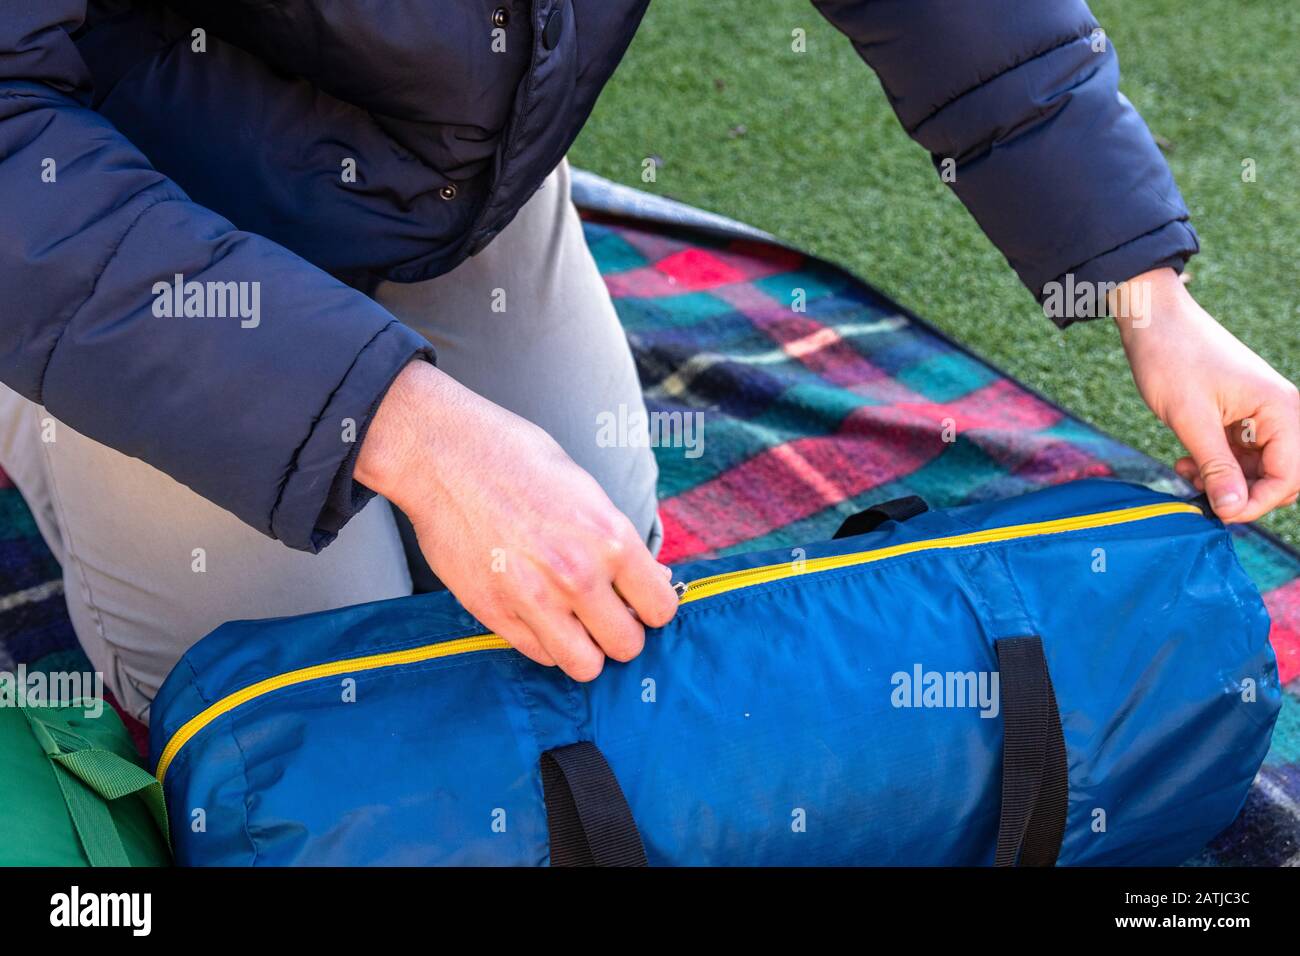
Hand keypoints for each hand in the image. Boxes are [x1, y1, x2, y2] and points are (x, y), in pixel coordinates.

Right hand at [356, 361, 677, 679]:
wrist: (445, 456)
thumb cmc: (517, 461)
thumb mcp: (586, 491)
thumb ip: (618, 543)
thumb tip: (654, 581)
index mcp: (610, 538)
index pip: (660, 608)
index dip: (651, 608)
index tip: (638, 602)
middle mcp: (578, 576)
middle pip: (627, 645)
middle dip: (620, 633)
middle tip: (605, 615)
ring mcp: (534, 600)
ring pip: (584, 666)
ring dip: (584, 649)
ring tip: (573, 624)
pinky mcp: (494, 613)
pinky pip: (538, 655)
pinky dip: (544, 642)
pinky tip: (537, 614)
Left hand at [1111, 268, 1299, 521]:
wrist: (1154, 320)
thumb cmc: (1172, 359)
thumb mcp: (1190, 420)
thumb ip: (1216, 467)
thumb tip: (1234, 510)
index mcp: (1282, 410)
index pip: (1289, 477)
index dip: (1256, 503)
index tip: (1218, 512)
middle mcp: (1282, 413)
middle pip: (1282, 476)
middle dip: (1242, 493)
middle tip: (1200, 491)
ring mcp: (1263, 415)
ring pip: (1259, 469)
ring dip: (1225, 480)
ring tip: (1186, 471)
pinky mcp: (1243, 416)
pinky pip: (1242, 455)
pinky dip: (1217, 465)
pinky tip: (1186, 462)